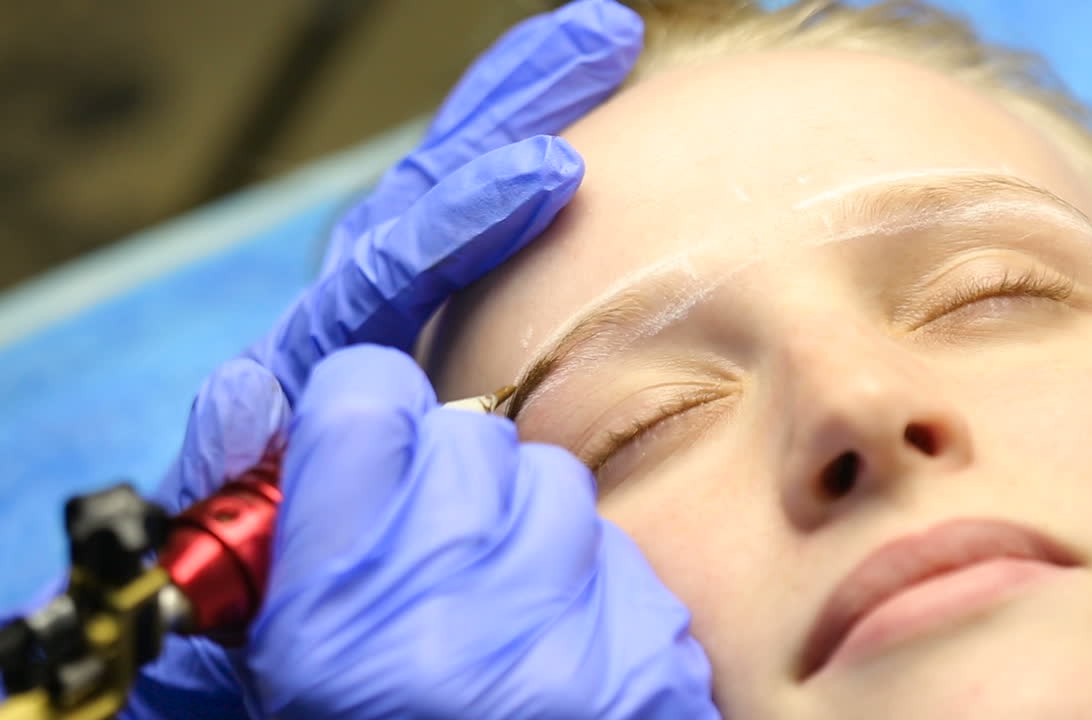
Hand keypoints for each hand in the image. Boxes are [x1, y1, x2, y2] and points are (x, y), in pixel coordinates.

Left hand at [127, 2, 644, 716]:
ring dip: (524, 122)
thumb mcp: (242, 555)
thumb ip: (235, 481)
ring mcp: (421, 350)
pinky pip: (501, 274)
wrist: (302, 643)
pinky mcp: (463, 372)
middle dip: (504, 115)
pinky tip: (597, 159)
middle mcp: (367, 341)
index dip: (459, 217)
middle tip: (593, 41)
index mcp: (314, 376)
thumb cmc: (271, 608)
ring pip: (466, 215)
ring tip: (597, 50)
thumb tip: (240, 388)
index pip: (385, 271)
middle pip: (428, 198)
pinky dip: (538, 204)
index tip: (546, 172)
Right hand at [246, 346, 720, 719]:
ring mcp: (568, 639)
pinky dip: (585, 586)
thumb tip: (258, 395)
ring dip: (520, 528)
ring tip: (489, 614)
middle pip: (468, 434)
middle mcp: (455, 616)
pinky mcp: (652, 660)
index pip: (367, 400)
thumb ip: (255, 537)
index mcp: (334, 622)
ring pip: (552, 482)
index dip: (358, 419)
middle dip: (439, 483)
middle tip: (422, 564)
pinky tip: (551, 653)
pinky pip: (618, 554)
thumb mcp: (264, 675)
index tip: (360, 450)